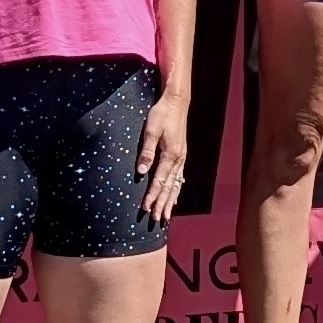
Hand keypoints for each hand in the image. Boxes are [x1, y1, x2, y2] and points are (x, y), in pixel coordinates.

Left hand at [136, 89, 189, 223]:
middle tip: (156, 219)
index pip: (159, 181)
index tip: (145, 208)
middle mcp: (178, 159)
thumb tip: (141, 172)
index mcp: (170, 155)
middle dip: (162, 204)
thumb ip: (147, 152)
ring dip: (170, 201)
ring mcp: (181, 158)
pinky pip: (179, 177)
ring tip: (165, 215)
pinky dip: (176, 190)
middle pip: (170, 187)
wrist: (177, 102)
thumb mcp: (151, 131)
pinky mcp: (181, 155)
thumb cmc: (161, 114)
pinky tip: (174, 198)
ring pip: (176, 184)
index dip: (152, 195)